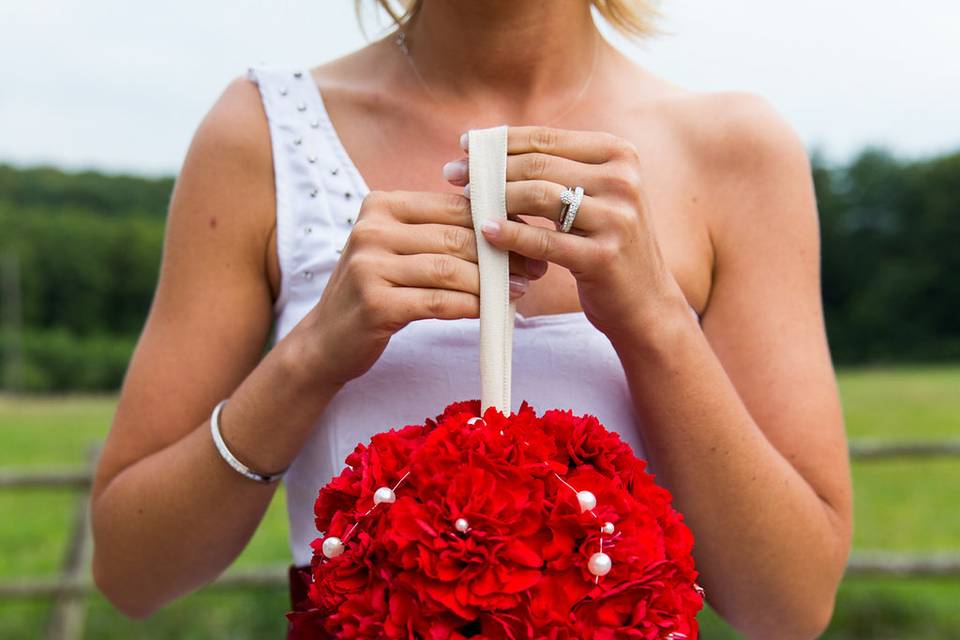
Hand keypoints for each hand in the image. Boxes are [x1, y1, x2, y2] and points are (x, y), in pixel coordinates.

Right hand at [300, 190, 547, 385]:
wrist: (326, 340)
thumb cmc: (376, 291)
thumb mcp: (399, 250)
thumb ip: (440, 233)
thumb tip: (508, 223)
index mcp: (380, 205)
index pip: (452, 206)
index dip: (496, 221)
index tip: (529, 237)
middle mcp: (370, 229)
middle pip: (454, 236)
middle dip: (502, 253)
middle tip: (535, 268)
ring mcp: (369, 266)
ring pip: (450, 269)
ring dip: (492, 283)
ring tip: (520, 290)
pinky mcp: (375, 303)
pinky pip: (438, 301)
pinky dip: (471, 306)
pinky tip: (491, 310)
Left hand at [444, 125, 688, 344]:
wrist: (644, 301)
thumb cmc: (605, 243)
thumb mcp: (593, 196)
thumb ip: (555, 168)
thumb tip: (489, 146)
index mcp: (619, 154)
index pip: (547, 137)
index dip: (501, 140)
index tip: (464, 146)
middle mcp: (622, 180)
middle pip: (538, 165)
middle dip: (489, 168)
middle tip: (454, 176)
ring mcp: (617, 218)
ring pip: (538, 196)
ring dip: (494, 198)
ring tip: (467, 204)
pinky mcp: (604, 256)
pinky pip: (543, 240)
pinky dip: (509, 234)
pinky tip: (484, 232)